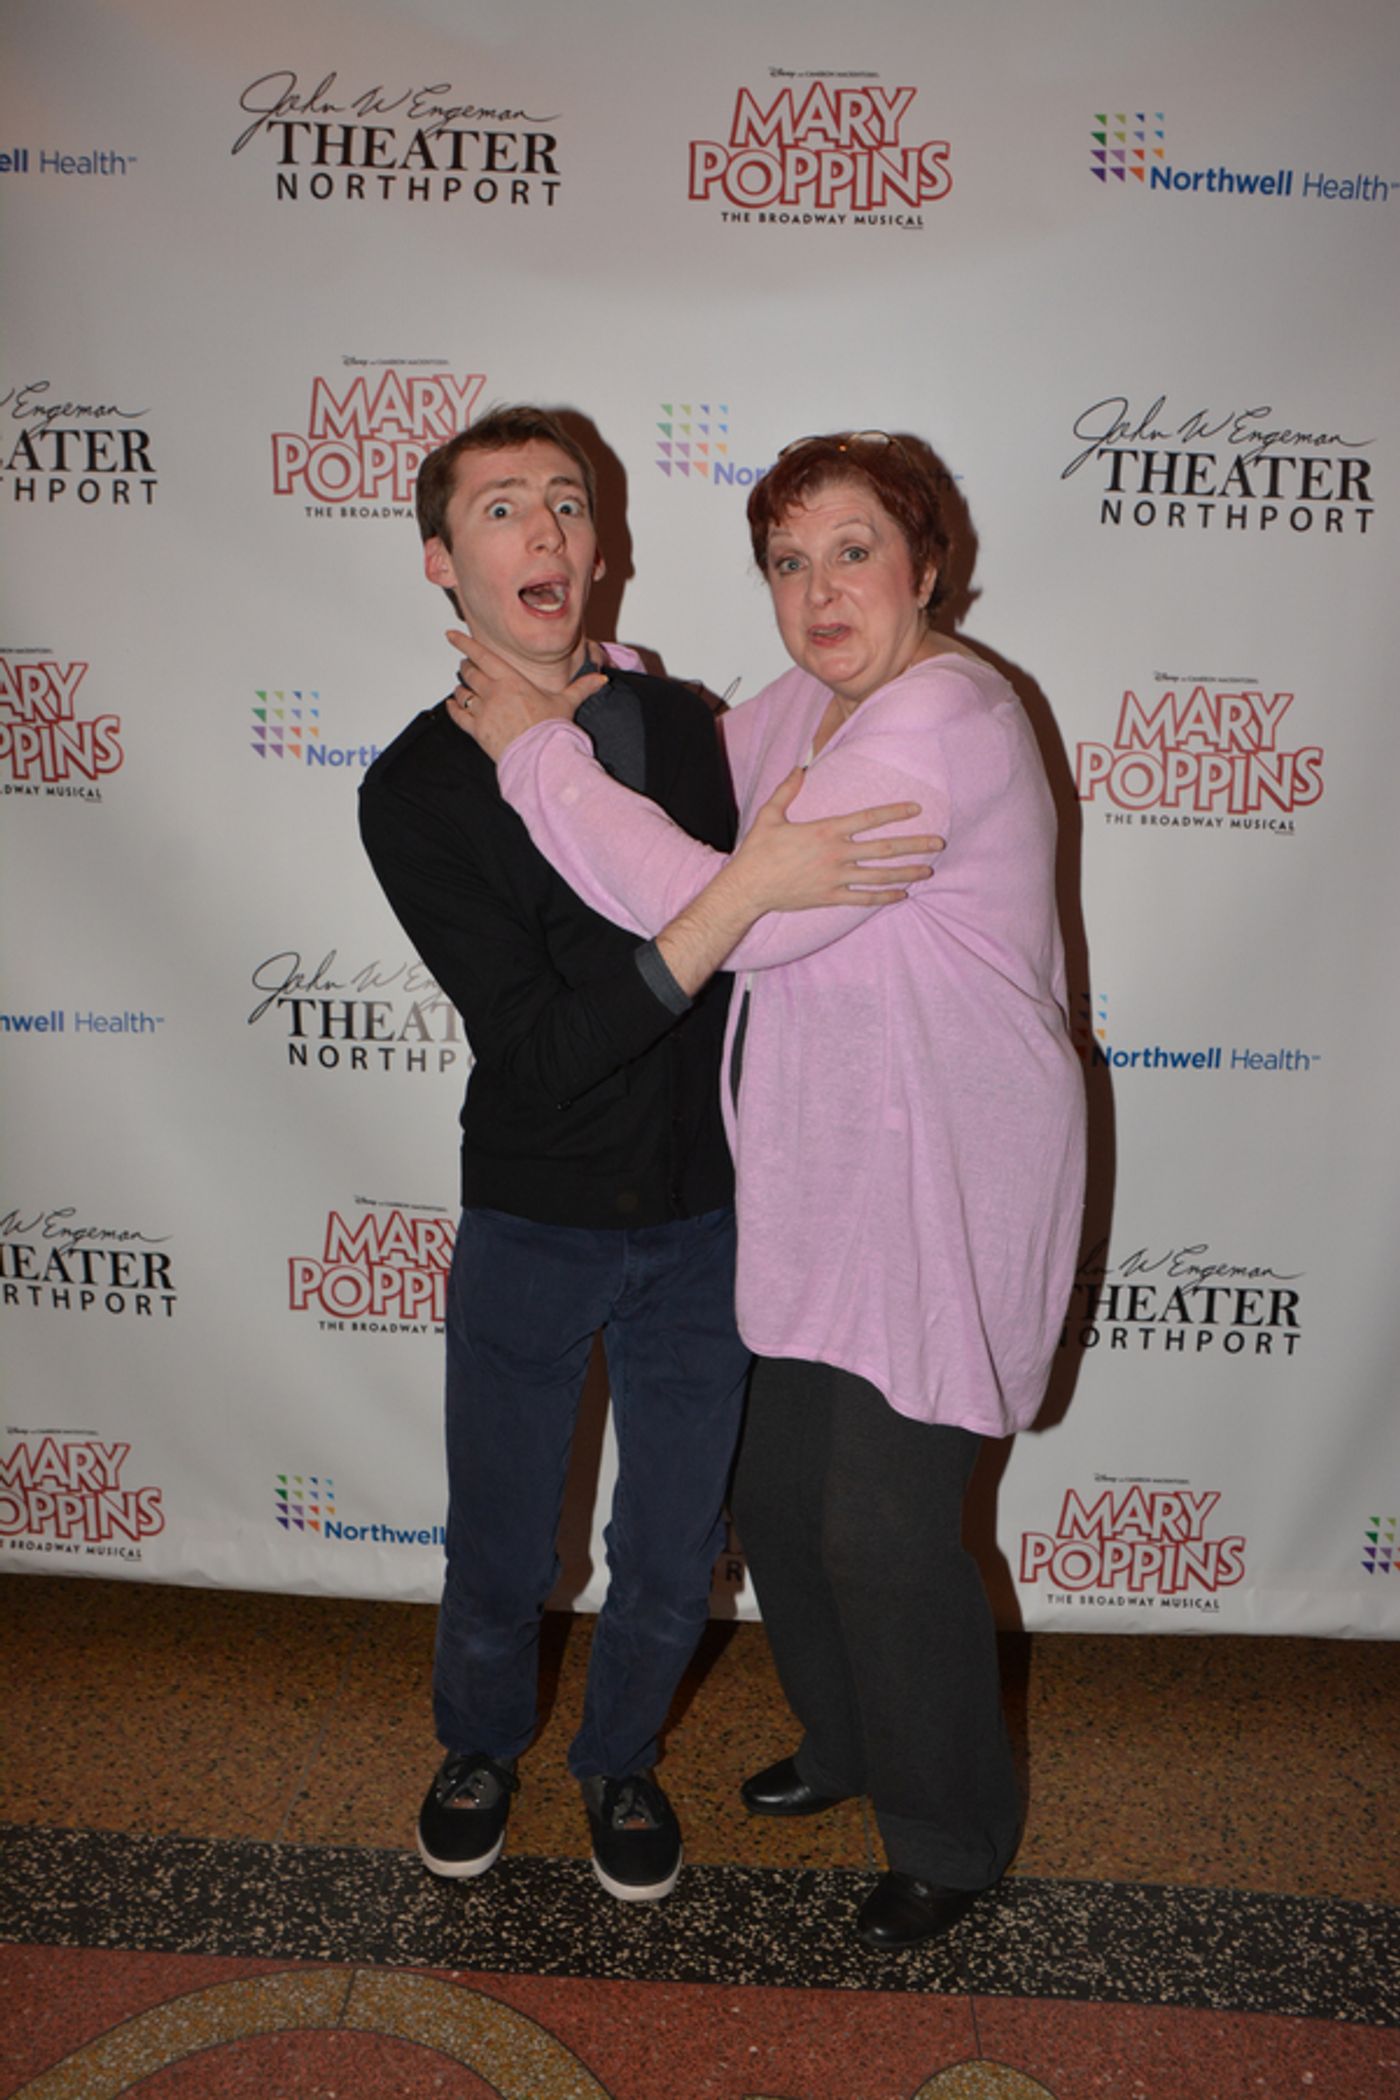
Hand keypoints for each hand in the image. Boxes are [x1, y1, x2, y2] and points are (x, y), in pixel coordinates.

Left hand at [445, 631, 607, 763]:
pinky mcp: (477, 731)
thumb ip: (581, 688)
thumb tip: (601, 679)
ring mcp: (483, 712)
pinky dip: (453, 708)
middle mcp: (493, 693)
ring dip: (461, 688)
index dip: (464, 643)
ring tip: (462, 686)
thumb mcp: (566, 704)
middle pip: (471, 672)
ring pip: (463, 692)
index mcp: (511, 681)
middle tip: (466, 664)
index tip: (452, 635)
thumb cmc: (552, 729)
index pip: (482, 655)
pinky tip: (451, 704)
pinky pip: (458, 715)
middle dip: (467, 666)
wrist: (541, 757)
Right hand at [728, 768, 943, 914]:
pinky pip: (864, 898)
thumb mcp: (770, 814)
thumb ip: (787, 790)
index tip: (916, 808)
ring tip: (928, 870)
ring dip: (907, 872)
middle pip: (884, 848)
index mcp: (826, 831)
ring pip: (880, 875)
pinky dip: (884, 897)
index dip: (895, 812)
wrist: (749, 887)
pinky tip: (902, 894)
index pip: (869, 818)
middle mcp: (836, 854)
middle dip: (914, 845)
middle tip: (938, 842)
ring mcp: (836, 878)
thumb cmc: (758, 851)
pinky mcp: (831, 897)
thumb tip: (799, 767)